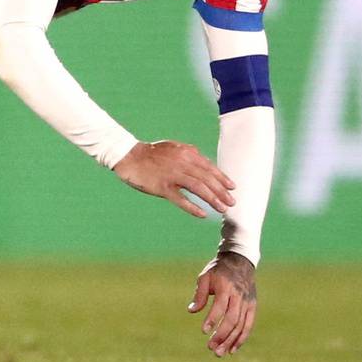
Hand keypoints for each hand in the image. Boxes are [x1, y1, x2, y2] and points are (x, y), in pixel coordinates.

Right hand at [113, 139, 234, 218]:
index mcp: (186, 153)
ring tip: (222, 209)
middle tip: (232, 202)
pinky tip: (202, 214)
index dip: (222, 178)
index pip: (209, 167)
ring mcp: (172, 175)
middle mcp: (182, 163)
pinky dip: (192, 207)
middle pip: (207, 179)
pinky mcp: (162, 187)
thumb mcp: (173, 147)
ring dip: (212, 200)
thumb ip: (189, 153)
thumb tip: (203, 159)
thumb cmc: (151, 153)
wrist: (129, 157)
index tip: (232, 188)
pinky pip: (181, 199)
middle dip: (221, 192)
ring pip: (198, 188)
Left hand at [189, 251, 257, 355]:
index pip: (220, 307)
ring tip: (219, 353)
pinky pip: (248, 325)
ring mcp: (247, 302)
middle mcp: (239, 296)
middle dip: (222, 335)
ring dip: (230, 341)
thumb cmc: (218, 270)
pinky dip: (241, 338)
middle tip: (211, 348)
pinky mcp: (252, 306)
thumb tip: (191, 311)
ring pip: (241, 326)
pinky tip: (233, 349)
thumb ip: (200, 294)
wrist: (240, 261)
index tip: (204, 331)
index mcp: (226, 287)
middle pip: (232, 320)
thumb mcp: (205, 276)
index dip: (212, 320)